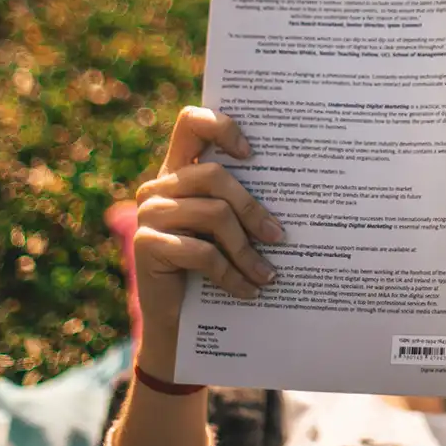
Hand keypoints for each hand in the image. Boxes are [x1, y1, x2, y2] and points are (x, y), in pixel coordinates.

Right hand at [132, 106, 284, 378]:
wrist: (177, 322)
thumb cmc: (212, 271)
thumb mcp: (227, 234)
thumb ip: (241, 206)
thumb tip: (298, 197)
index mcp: (179, 172)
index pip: (191, 123)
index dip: (221, 126)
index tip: (252, 152)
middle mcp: (159, 187)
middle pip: (214, 176)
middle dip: (254, 209)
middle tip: (280, 238)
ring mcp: (149, 213)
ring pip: (213, 216)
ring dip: (247, 251)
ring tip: (269, 276)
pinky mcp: (146, 244)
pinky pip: (202, 252)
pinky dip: (232, 275)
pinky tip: (249, 291)